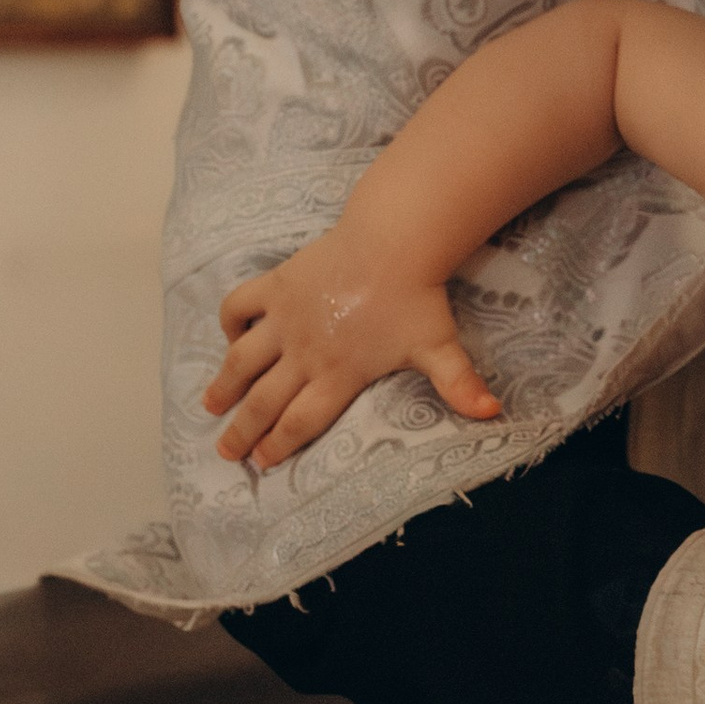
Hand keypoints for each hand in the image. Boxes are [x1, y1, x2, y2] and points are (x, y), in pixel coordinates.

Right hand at [204, 228, 500, 468]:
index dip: (279, 445)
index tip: (262, 463)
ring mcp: (286, 318)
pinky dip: (230, 323)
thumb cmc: (417, 297)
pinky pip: (239, 307)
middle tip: (225, 452)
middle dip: (243, 432)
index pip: (301, 421)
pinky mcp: (277, 285)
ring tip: (210, 407)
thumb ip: (459, 386)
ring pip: (243, 361)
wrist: (395, 240)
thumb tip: (494, 415)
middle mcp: (305, 352)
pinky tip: (232, 338)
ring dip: (224, 387)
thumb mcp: (439, 347)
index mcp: (338, 374)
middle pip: (265, 402)